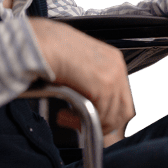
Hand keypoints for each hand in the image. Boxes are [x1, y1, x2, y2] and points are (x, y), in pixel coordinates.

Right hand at [30, 18, 134, 134]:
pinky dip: (81, 121)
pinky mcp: (103, 86)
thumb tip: (90, 97)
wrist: (43, 43)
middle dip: (104, 123)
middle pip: (124, 109)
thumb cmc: (52, 49)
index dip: (107, 112)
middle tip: (82, 124)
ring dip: (89, 123)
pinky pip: (100, 115)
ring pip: (112, 116)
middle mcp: (117, 67)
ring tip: (67, 119)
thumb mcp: (79, 60)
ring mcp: (113, 76)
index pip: (123, 96)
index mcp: (114, 59)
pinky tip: (64, 115)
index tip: (92, 117)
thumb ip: (90, 77)